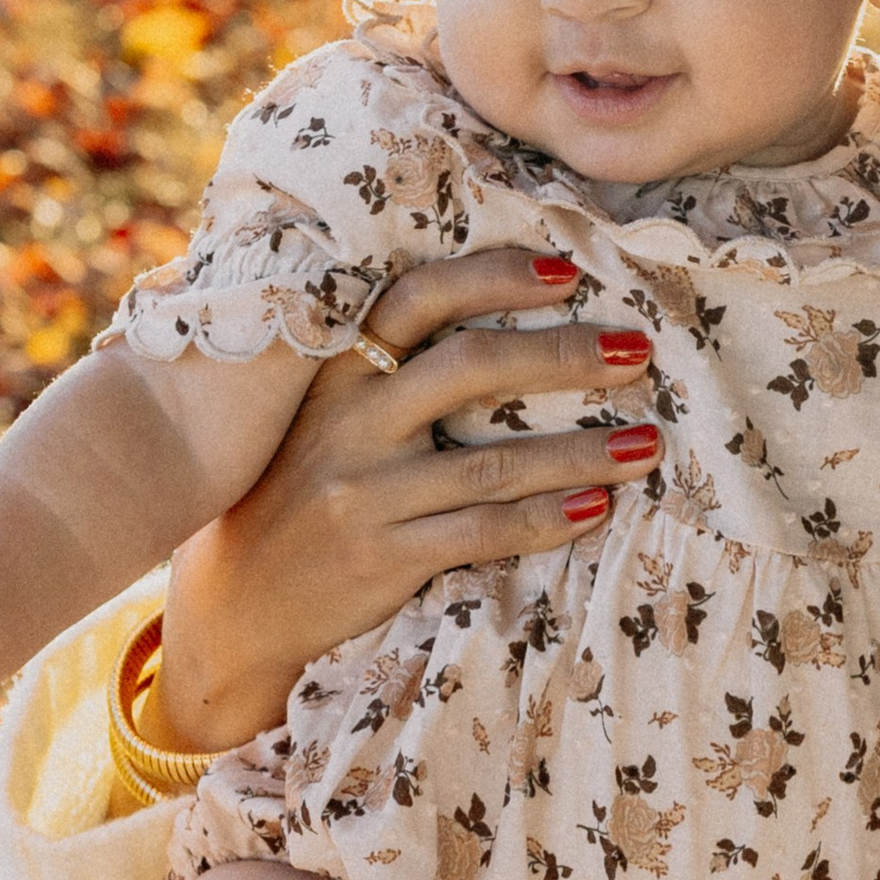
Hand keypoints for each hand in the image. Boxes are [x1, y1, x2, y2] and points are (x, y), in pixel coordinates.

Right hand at [149, 249, 659, 754]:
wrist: (234, 606)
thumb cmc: (294, 499)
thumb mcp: (316, 420)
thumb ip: (382, 376)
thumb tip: (496, 335)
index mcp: (333, 373)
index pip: (417, 300)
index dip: (495, 278)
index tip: (567, 273)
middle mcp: (347, 423)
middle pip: (470, 367)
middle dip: (564, 355)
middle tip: (636, 351)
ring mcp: (363, 492)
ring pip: (493, 464)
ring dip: (581, 452)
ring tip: (645, 444)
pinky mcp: (381, 557)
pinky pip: (482, 532)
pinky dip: (547, 519)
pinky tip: (594, 509)